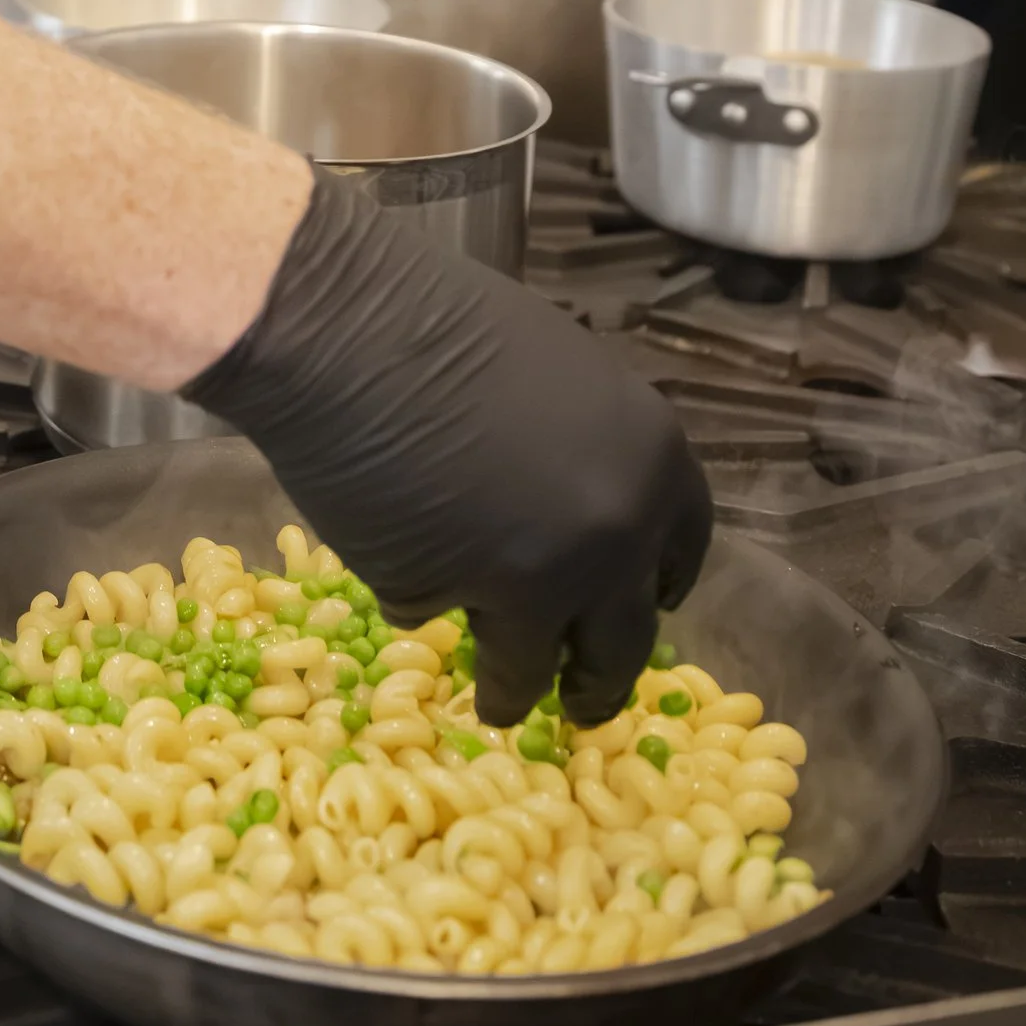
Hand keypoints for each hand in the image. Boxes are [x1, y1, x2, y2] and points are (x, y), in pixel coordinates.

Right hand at [187, 170, 710, 725]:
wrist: (345, 323)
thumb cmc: (439, 322)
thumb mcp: (559, 380)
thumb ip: (588, 456)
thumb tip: (579, 517)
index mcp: (654, 459)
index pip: (680, 552)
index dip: (651, 587)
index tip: (635, 611)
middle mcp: (615, 529)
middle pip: (623, 638)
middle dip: (599, 678)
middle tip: (582, 699)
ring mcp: (539, 575)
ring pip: (535, 663)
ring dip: (516, 688)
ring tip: (498, 703)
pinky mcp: (455, 599)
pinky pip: (439, 616)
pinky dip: (419, 599)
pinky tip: (392, 552)